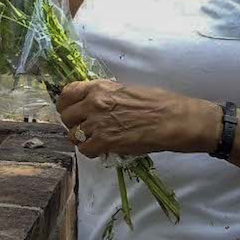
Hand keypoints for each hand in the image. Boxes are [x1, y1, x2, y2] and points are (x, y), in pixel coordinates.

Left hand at [56, 80, 219, 158]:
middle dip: (73, 123)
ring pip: (73, 135)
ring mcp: (98, 123)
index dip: (66, 104)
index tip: (71, 110)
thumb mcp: (127, 89)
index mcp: (100, 87)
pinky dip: (91, 151)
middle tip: (84, 128)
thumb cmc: (158, 102)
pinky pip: (85, 150)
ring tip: (95, 140)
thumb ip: (107, 95)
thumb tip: (96, 102)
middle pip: (66, 116)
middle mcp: (94, 103)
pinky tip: (102, 149)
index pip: (67, 93)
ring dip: (82, 139)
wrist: (174, 119)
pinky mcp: (106, 142)